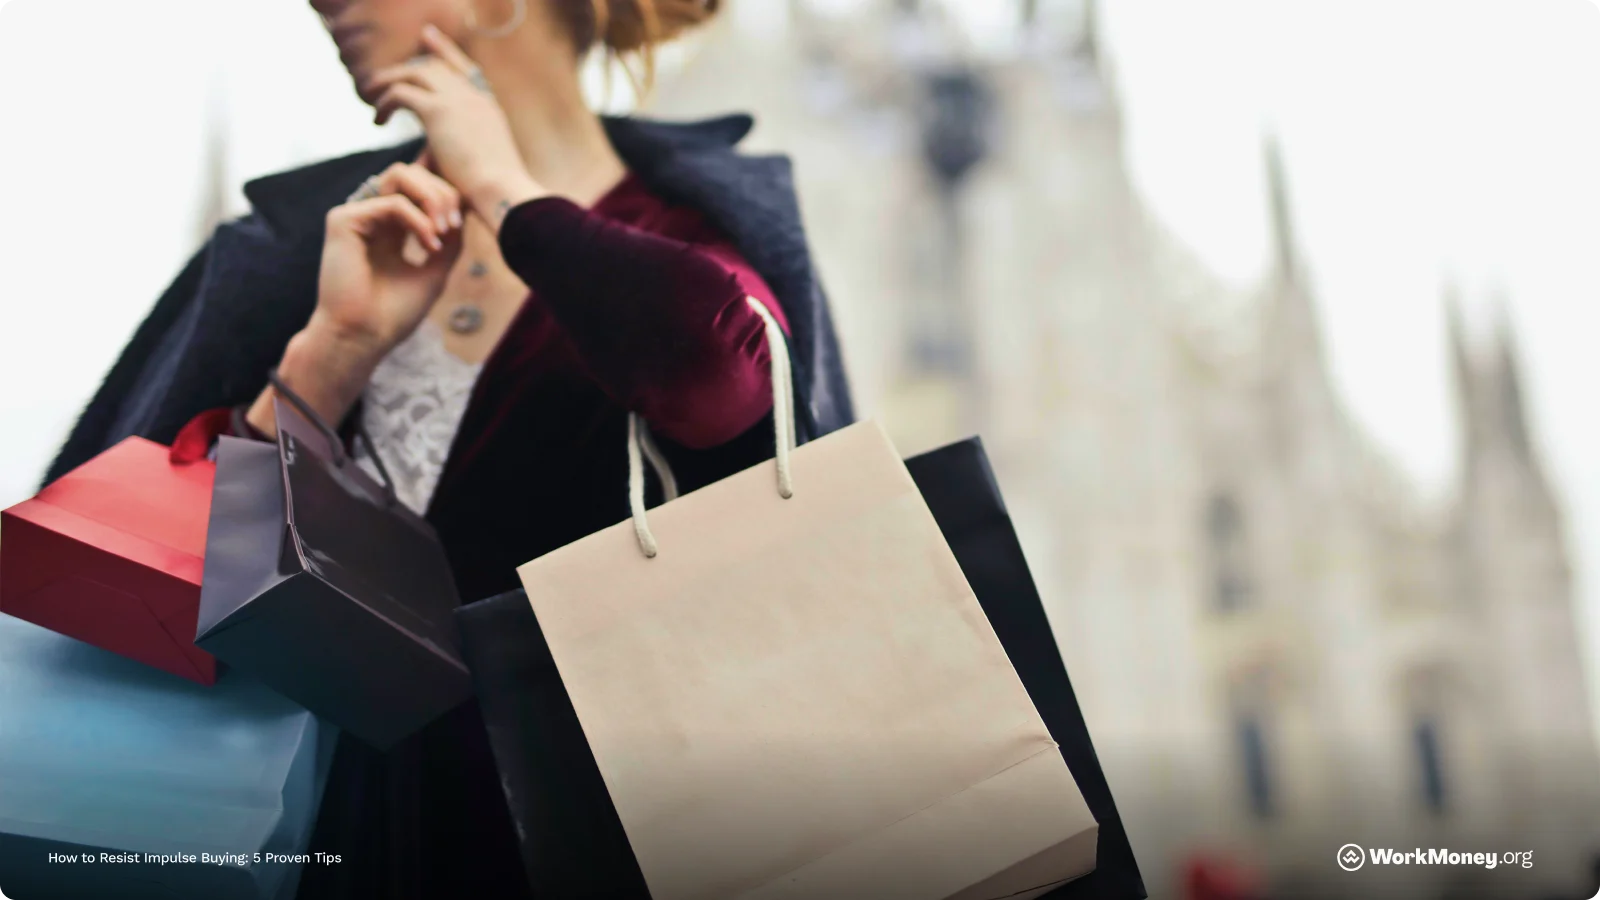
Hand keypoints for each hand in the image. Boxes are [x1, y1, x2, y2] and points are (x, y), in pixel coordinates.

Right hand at [245, 162, 461, 433]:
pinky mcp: (343, 221)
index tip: (460, 225)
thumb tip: (464, 208)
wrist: (364, 338)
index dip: (446, 195)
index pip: (419, 189)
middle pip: (410, 173)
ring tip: (445, 230)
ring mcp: (356, 216)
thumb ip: (449, 239)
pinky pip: (393, 202)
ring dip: (432, 198)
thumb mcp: (435, 271)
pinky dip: (419, 220)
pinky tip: (430, 244)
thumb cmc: (394, 314)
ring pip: (399, 175)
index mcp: (391, 229)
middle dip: (442, 192)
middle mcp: (372, 217)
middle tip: (454, 225)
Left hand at [365, 25, 545, 224]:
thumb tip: (426, 158)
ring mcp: (458, 100)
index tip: (428, 40)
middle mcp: (474, 97)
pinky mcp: (438, 111)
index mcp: (488, 107)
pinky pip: (401, 93)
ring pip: (413, 72)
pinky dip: (385, 103)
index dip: (445, 53)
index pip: (465, 69)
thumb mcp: (477, 165)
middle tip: (384, 78)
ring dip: (389, 81)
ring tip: (371, 96)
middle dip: (408, 66)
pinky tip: (378, 120)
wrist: (502, 192)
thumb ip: (453, 153)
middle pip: (436, 66)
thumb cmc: (493, 193)